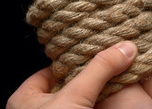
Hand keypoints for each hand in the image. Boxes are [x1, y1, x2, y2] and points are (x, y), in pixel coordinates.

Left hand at [6, 41, 151, 108]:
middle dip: (91, 76)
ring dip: (98, 91)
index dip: (76, 60)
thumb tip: (125, 48)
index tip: (97, 52)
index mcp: (26, 98)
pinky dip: (100, 105)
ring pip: (81, 100)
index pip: (53, 69)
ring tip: (118, 77)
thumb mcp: (74, 97)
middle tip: (112, 63)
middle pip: (69, 84)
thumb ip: (98, 70)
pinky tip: (114, 98)